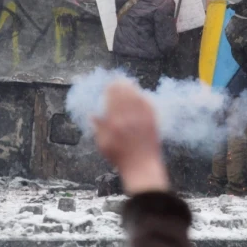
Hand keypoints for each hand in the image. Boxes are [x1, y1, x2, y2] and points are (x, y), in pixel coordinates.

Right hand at [93, 80, 168, 194]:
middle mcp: (129, 117)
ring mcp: (143, 118)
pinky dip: (144, 97)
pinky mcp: (153, 121)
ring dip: (132, 88)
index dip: (111, 88)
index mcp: (115, 121)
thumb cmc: (120, 158)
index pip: (112, 97)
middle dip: (121, 84)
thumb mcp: (103, 144)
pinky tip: (141, 94)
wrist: (142, 166)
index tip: (109, 84)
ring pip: (137, 96)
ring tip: (129, 83)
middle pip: (125, 93)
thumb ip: (98, 128)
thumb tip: (92, 115)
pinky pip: (148, 104)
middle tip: (118, 80)